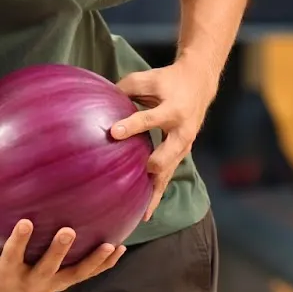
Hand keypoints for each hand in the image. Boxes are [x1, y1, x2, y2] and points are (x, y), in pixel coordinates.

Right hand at [0, 205, 124, 291]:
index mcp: (6, 271)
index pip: (12, 255)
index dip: (19, 241)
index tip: (25, 222)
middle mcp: (30, 281)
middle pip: (47, 268)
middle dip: (58, 252)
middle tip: (68, 231)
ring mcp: (51, 284)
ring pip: (74, 275)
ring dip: (93, 262)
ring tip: (110, 246)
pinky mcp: (64, 283)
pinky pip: (87, 274)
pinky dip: (103, 264)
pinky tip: (119, 248)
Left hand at [111, 62, 214, 219]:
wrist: (199, 83)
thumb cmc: (166, 80)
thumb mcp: (145, 78)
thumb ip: (121, 90)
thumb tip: (93, 103)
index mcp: (172, 109)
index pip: (149, 119)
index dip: (131, 126)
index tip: (113, 132)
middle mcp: (182, 130)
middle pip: (166, 155)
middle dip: (150, 167)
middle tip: (129, 177)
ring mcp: (184, 145)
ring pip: (168, 172)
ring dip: (153, 191)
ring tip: (138, 212)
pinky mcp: (180, 154)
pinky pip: (168, 178)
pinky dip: (156, 195)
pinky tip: (143, 213)